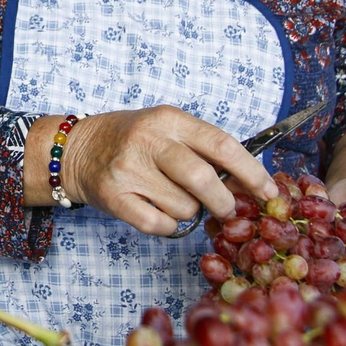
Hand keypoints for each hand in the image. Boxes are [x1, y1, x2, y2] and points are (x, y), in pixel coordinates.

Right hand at [61, 106, 279, 235]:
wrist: (76, 148)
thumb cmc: (132, 139)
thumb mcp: (168, 129)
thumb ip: (205, 149)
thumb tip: (249, 184)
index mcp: (168, 119)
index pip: (222, 145)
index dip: (251, 172)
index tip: (269, 192)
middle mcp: (147, 141)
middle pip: (203, 180)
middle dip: (224, 202)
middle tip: (226, 208)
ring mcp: (128, 170)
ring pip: (183, 207)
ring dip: (188, 211)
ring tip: (171, 197)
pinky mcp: (114, 197)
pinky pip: (160, 225)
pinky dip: (168, 226)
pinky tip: (158, 212)